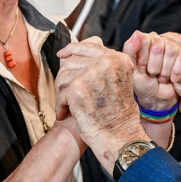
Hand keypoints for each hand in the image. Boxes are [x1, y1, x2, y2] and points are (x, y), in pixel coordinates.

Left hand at [56, 39, 147, 169]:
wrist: (119, 135)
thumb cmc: (118, 114)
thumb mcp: (119, 82)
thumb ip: (104, 66)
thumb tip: (77, 52)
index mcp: (118, 59)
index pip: (89, 45)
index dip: (72, 49)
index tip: (62, 54)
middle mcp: (107, 62)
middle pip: (72, 61)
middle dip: (66, 78)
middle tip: (67, 94)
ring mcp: (92, 74)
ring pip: (63, 75)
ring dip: (62, 92)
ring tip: (68, 105)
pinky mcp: (78, 87)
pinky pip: (61, 93)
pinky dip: (60, 106)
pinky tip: (65, 114)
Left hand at [122, 31, 180, 110]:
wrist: (156, 96)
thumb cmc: (141, 82)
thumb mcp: (131, 68)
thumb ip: (130, 49)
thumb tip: (137, 33)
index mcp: (143, 41)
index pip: (145, 40)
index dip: (143, 59)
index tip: (142, 69)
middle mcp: (157, 40)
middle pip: (158, 47)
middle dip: (154, 66)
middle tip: (152, 74)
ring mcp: (170, 46)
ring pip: (171, 52)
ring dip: (165, 71)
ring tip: (161, 77)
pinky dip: (176, 71)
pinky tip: (172, 79)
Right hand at [151, 33, 180, 130]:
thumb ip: (172, 61)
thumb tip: (155, 49)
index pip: (172, 38)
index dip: (159, 46)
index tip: (151, 57)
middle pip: (167, 44)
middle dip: (158, 55)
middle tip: (152, 67)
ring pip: (165, 54)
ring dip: (158, 62)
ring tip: (155, 72)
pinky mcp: (180, 68)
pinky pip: (166, 63)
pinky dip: (160, 68)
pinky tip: (155, 74)